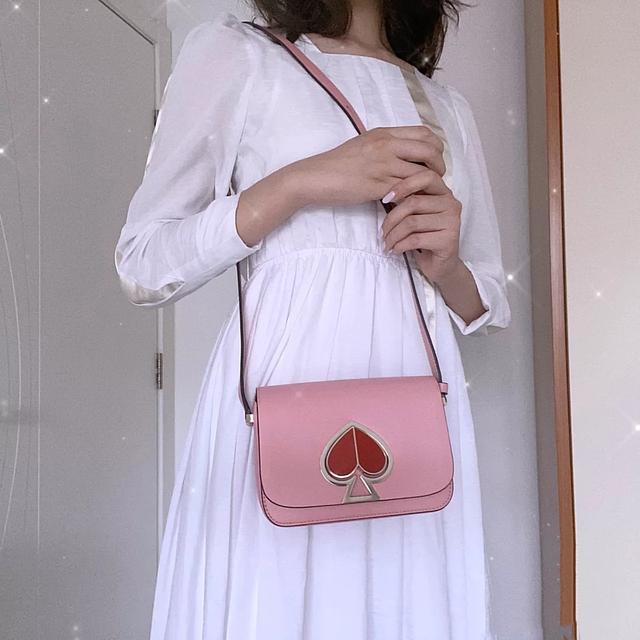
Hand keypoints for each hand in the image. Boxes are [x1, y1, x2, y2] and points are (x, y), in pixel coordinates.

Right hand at [294, 125, 446, 206]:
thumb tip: (405, 154)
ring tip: (424, 193)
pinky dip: (412, 196)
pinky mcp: (377, 186)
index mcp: (385, 134)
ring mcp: (383, 166)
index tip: (435, 160)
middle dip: (439, 166)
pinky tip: (409, 202)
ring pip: (420, 173)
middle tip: (436, 178)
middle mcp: (386, 146)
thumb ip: (386, 146)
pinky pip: (405, 191)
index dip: (437, 148)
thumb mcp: (364, 144)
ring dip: (427, 185)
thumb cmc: (338, 164)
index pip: (424, 134)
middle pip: (429, 151)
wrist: (316, 177)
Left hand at [380, 167, 461, 284]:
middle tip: (382, 232)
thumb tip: (386, 194)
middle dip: (391, 219)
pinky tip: (395, 250)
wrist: (441, 265)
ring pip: (412, 222)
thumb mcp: (417, 215)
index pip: (426, 177)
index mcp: (444, 193)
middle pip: (413, 202)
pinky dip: (400, 245)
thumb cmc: (425, 237)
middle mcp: (452, 204)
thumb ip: (409, 201)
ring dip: (393, 235)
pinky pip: (415, 239)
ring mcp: (452, 222)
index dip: (404, 185)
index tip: (386, 198)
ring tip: (387, 243)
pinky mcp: (448, 240)